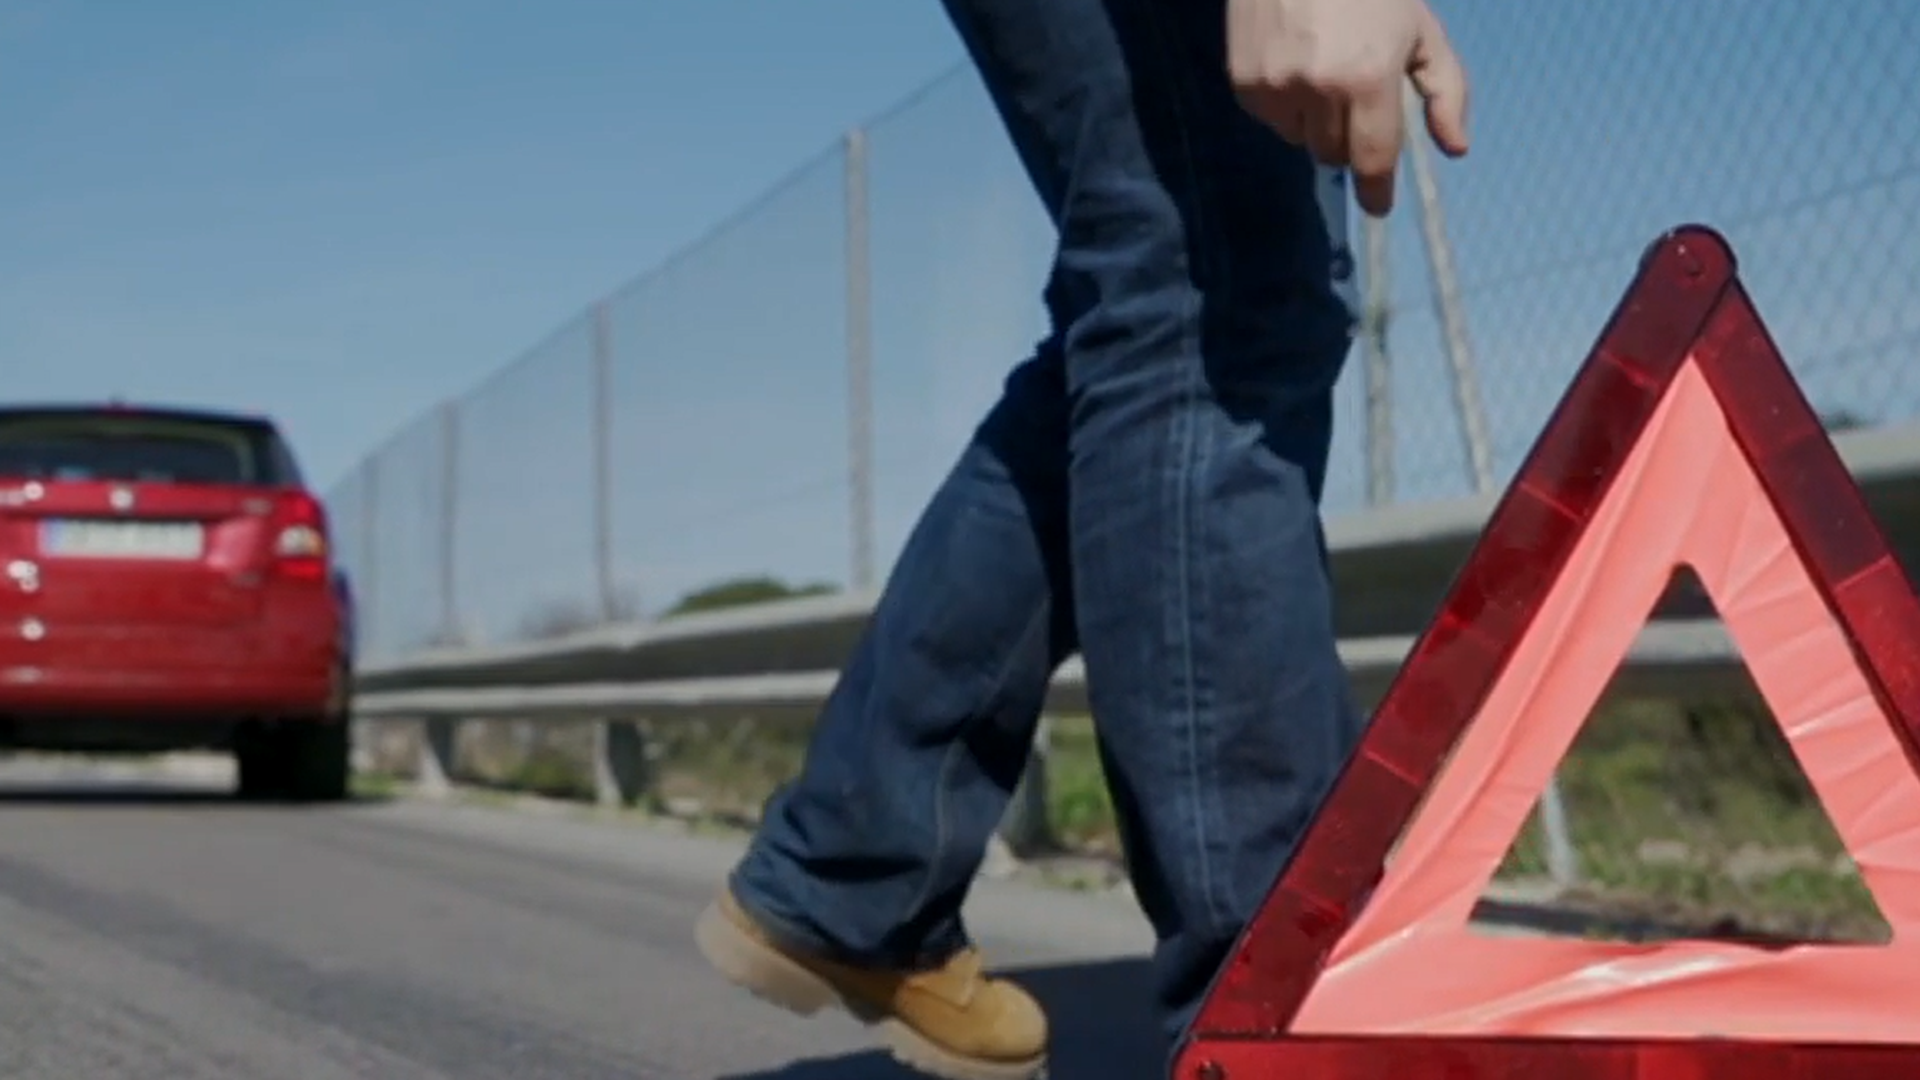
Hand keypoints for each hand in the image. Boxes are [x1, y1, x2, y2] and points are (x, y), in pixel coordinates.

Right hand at [1227, 0, 1470, 215]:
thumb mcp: (1421, 31)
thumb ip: (1444, 91)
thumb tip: (1456, 149)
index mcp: (1368, 79)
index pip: (1372, 158)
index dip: (1376, 189)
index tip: (1378, 205)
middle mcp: (1319, 91)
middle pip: (1334, 154)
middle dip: (1348, 139)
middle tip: (1353, 100)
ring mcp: (1275, 88)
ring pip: (1300, 139)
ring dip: (1314, 123)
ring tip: (1320, 74)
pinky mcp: (1243, 83)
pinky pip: (1270, 119)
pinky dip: (1284, 105)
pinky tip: (1292, 64)